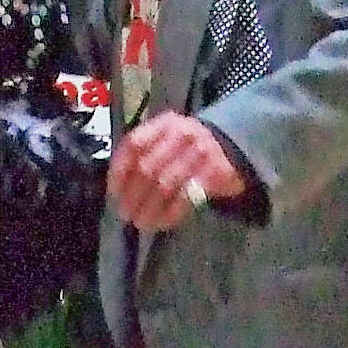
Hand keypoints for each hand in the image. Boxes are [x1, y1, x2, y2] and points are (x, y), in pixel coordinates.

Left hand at [108, 110, 246, 230]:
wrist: (233, 146)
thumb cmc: (189, 147)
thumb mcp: (167, 139)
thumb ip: (144, 154)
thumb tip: (117, 188)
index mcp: (164, 124)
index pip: (133, 145)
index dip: (119, 171)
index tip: (114, 193)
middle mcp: (181, 134)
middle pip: (147, 168)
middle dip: (132, 196)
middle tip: (125, 214)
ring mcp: (200, 152)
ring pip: (164, 185)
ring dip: (149, 208)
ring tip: (141, 223)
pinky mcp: (214, 173)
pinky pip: (185, 197)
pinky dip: (170, 213)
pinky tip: (161, 223)